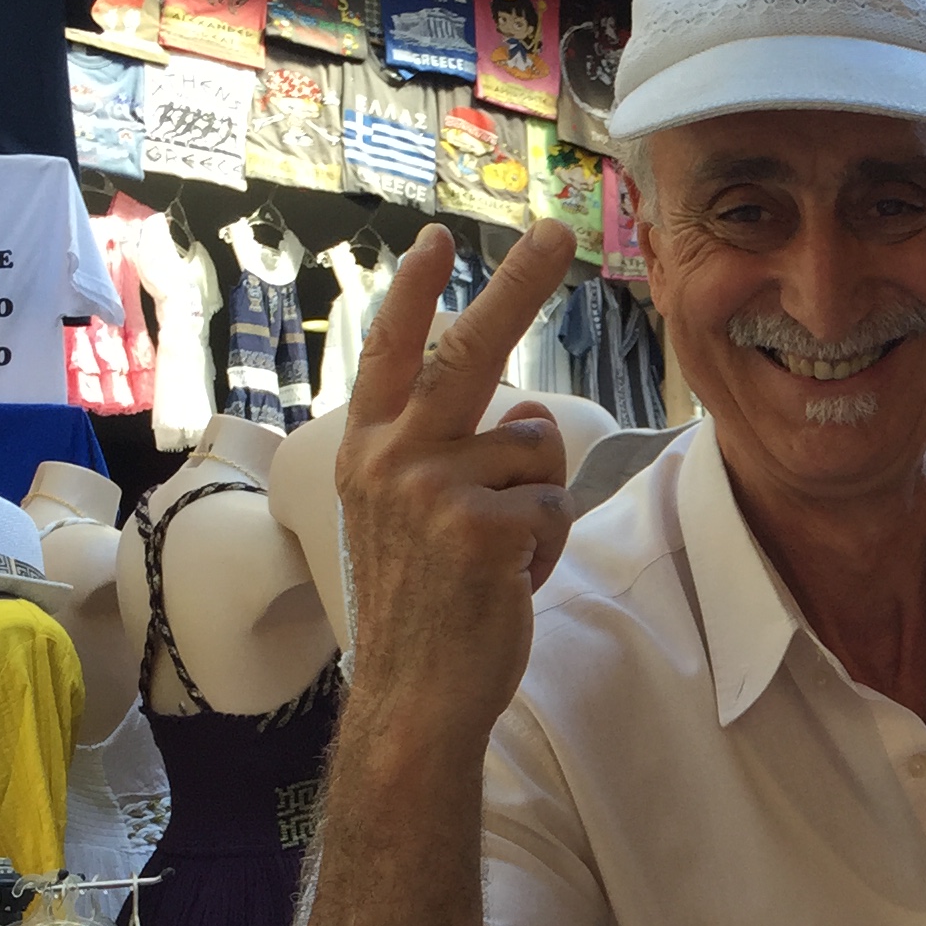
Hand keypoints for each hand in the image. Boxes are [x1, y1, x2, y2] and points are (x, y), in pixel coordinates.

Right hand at [337, 222, 577, 747]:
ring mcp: (432, 487)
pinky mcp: (480, 525)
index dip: (413, 292)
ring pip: (538, 451)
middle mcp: (391, 456)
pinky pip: (556, 503)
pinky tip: (508, 582)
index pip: (391, 352)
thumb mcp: (418, 520)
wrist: (414, 695)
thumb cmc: (425, 609)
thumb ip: (457, 458)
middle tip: (557, 231)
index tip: (434, 238)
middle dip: (518, 282)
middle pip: (469, 349)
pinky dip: (549, 545)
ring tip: (496, 560)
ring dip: (540, 506)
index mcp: (368, 450)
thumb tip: (528, 413)